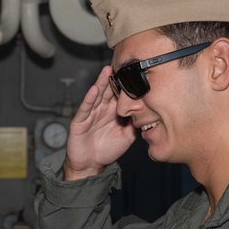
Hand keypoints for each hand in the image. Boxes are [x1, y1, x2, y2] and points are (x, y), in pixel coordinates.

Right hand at [64, 65, 135, 180]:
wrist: (91, 165)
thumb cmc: (107, 150)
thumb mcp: (127, 137)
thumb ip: (136, 125)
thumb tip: (149, 114)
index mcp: (113, 112)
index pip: (120, 95)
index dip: (126, 84)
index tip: (135, 72)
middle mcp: (101, 110)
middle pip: (109, 91)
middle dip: (114, 78)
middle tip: (121, 64)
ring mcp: (90, 114)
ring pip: (97, 96)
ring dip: (101, 83)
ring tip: (107, 70)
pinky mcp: (80, 122)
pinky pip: (85, 109)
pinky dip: (89, 99)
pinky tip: (94, 90)